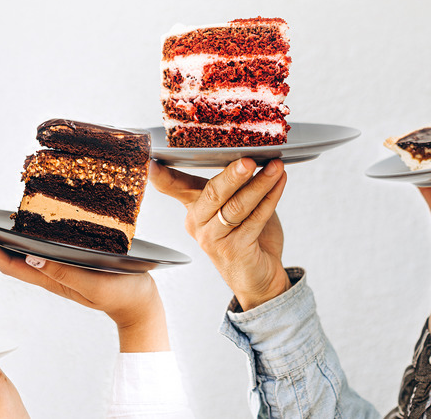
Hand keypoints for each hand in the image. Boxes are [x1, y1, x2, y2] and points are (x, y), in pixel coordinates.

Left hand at [0, 218, 167, 351]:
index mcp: (50, 278)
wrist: (140, 305)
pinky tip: (21, 228)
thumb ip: (63, 272)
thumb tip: (29, 257)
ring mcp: (58, 270)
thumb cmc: (121, 294)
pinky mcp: (70, 264)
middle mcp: (48, 273)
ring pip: (18, 253)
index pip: (7, 261)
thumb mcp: (92, 284)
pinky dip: (22, 238)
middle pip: (5, 256)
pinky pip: (38, 249)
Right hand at [150, 158, 288, 310]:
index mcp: (193, 208)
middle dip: (232, 174)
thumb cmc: (247, 237)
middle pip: (212, 193)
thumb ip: (235, 185)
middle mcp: (197, 223)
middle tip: (248, 159)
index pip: (174, 186)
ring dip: (260, 183)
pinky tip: (280, 182)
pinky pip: (255, 219)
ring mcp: (213, 239)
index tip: (151, 162)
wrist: (259, 277)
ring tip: (275, 166)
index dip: (162, 175)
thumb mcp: (234, 206)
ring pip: (236, 206)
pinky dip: (270, 198)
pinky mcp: (234, 250)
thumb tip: (249, 153)